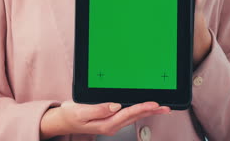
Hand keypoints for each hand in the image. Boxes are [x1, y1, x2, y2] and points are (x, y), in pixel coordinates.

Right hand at [40, 100, 169, 139]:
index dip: (142, 108)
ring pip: (134, 116)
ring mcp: (112, 122)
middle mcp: (112, 124)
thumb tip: (115, 105)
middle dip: (151, 111)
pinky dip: (139, 109)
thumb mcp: (81, 112)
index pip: (128, 114)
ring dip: (148, 111)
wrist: (63, 121)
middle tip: (166, 107)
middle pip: (135, 116)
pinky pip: (129, 114)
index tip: (153, 104)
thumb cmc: (71, 116)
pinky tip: (145, 107)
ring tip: (162, 107)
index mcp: (106, 123)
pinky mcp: (111, 118)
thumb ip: (98, 109)